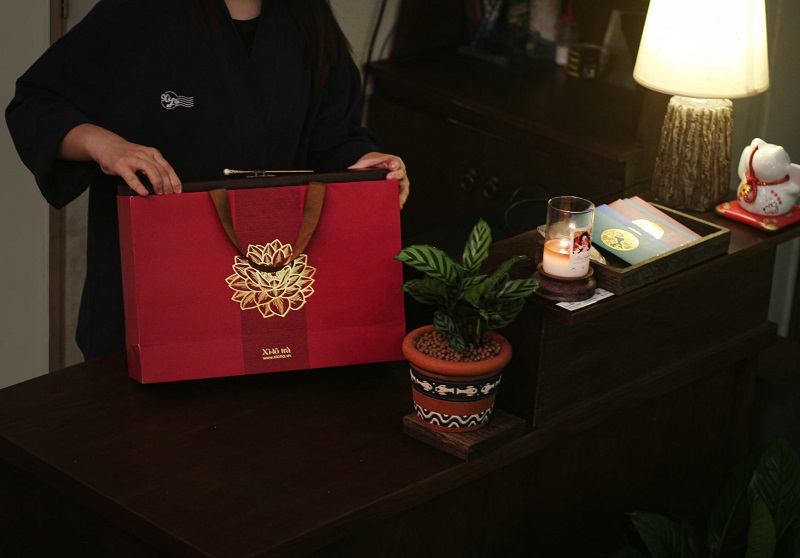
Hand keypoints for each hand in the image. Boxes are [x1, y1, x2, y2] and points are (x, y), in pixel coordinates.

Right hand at [59, 123, 181, 195]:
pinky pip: (132, 177)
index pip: (167, 167)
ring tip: (159, 193)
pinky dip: (139, 186)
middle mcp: (144, 154)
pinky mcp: (121, 165)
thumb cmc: (125, 154)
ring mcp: (132, 159)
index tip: (178, 190)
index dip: (174, 179)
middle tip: (169, 195)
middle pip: (161, 170)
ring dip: (157, 183)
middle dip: (167, 184)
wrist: (104, 144)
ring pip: (150, 170)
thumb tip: (165, 184)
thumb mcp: (143, 156)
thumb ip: (152, 167)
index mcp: (151, 153)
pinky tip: (144, 192)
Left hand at [349, 151, 409, 208]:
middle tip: (389, 178)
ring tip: (398, 202)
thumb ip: (357, 167)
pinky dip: (400, 201)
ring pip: (404, 187)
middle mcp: (399, 170)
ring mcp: (400, 180)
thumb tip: (345, 173)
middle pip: (401, 173)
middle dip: (396, 175)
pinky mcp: (399, 189)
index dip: (394, 164)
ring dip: (402, 194)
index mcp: (391, 160)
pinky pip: (401, 195)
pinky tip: (398, 207)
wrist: (373, 165)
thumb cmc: (371, 163)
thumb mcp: (364, 162)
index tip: (391, 167)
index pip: (395, 161)